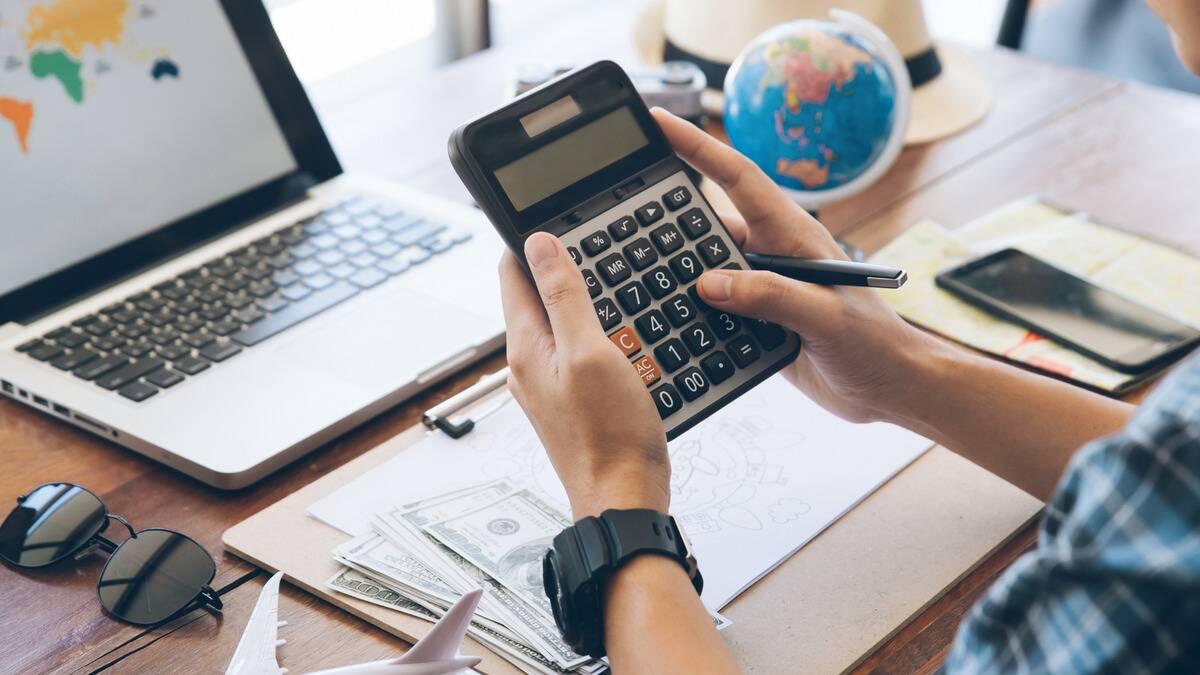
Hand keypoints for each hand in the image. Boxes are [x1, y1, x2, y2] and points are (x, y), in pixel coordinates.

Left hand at [499, 234, 669, 518]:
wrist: (624, 500)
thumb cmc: (609, 435)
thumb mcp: (589, 352)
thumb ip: (564, 296)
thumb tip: (539, 243)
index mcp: (525, 346)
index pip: (513, 273)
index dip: (531, 239)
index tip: (556, 214)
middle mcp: (529, 364)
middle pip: (538, 296)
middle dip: (564, 267)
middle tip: (599, 241)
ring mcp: (549, 385)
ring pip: (563, 324)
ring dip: (588, 301)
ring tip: (620, 281)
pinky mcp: (573, 402)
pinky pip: (581, 352)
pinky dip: (602, 334)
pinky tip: (629, 334)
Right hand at [652, 108, 942, 424]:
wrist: (890, 389)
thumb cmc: (874, 344)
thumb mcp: (826, 316)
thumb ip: (771, 295)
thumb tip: (709, 283)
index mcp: (792, 235)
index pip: (738, 178)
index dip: (698, 147)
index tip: (660, 120)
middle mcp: (770, 256)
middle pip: (706, 224)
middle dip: (665, 216)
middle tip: (617, 213)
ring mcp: (759, 290)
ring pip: (701, 271)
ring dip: (671, 273)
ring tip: (627, 274)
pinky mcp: (753, 324)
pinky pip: (707, 311)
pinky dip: (684, 313)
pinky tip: (658, 321)